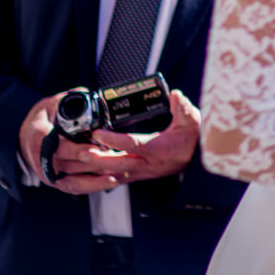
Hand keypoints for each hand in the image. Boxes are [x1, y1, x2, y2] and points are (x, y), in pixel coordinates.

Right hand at [18, 93, 121, 194]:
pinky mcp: (55, 181)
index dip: (79, 150)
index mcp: (40, 138)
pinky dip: (93, 186)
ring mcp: (48, 173)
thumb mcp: (51, 104)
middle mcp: (42, 160)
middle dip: (98, 163)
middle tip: (120, 160)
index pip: (60, 147)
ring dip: (99, 178)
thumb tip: (88, 96)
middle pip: (72, 165)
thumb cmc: (41, 120)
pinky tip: (112, 181)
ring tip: (122, 173)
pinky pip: (75, 187)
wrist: (24, 138)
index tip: (97, 149)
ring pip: (75, 180)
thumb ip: (69, 99)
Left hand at [87, 89, 201, 182]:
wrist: (196, 160)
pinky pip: (115, 179)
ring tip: (77, 161)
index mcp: (157, 149)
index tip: (97, 132)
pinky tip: (87, 172)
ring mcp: (141, 172)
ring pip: (113, 174)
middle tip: (79, 151)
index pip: (131, 144)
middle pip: (117, 164)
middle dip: (97, 158)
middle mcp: (147, 164)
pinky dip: (100, 176)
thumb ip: (183, 108)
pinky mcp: (137, 176)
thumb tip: (175, 95)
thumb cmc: (192, 139)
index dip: (113, 139)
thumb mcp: (192, 120)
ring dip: (94, 169)